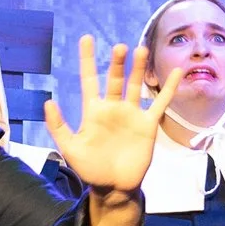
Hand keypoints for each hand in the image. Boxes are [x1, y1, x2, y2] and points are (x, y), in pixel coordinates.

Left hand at [44, 37, 180, 194]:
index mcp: (93, 111)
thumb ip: (59, 126)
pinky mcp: (147, 124)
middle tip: (119, 47)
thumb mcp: (70, 147)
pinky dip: (168, 88)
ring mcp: (131, 115)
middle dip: (117, 63)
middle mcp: (113, 108)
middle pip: (116, 79)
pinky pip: (160, 103)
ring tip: (141, 50)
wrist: (113, 187)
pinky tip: (176, 72)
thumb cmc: (90, 169)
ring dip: (138, 69)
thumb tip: (48, 102)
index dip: (88, 59)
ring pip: (136, 86)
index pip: (90, 79)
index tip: (86, 38)